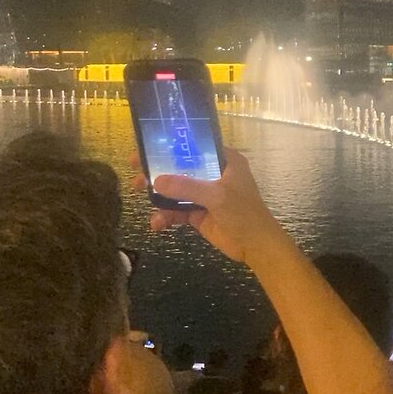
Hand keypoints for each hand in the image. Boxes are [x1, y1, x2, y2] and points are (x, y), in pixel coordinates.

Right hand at [130, 148, 284, 263]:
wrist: (255, 247)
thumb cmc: (244, 214)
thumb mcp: (217, 196)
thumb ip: (187, 187)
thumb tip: (156, 181)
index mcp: (225, 161)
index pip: (195, 147)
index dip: (172, 146)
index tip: (146, 147)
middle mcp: (213, 174)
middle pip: (180, 168)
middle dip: (158, 172)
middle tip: (137, 172)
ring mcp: (205, 194)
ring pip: (175, 190)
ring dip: (158, 195)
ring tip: (139, 196)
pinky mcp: (198, 213)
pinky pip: (177, 210)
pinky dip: (165, 215)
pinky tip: (157, 223)